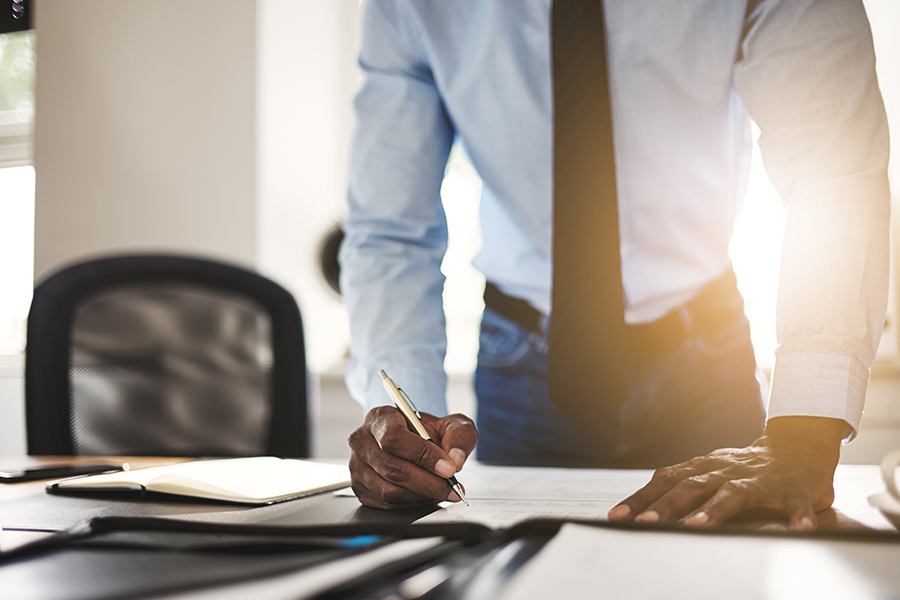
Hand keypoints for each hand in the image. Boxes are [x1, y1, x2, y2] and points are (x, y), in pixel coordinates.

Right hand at [348, 406, 477, 508]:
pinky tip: (427, 495)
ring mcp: (357, 466)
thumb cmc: (429, 431)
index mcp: (380, 417)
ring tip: (443, 491)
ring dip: (422, 495)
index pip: (394, 438)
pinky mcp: (360, 488)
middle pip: (392, 468)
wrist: (416, 441)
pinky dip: (412, 503)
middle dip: (428, 482)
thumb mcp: (451, 425)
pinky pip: (386, 504)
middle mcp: (362, 440)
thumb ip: (459, 437)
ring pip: (389, 490)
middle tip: (452, 487)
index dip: (422, 455)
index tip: (448, 468)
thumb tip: (456, 460)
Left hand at [608, 416, 845, 529]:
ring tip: (696, 527)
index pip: (665, 481)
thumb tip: (637, 510)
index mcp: (704, 468)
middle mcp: (727, 471)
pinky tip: (799, 529)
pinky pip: (796, 504)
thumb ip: (680, 488)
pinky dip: (798, 516)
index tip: (616, 516)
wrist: (798, 446)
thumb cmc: (745, 468)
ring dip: (713, 510)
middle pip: (691, 486)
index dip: (640, 498)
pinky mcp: (794, 490)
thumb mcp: (710, 472)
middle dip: (666, 505)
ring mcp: (760, 480)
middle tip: (643, 522)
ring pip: (733, 494)